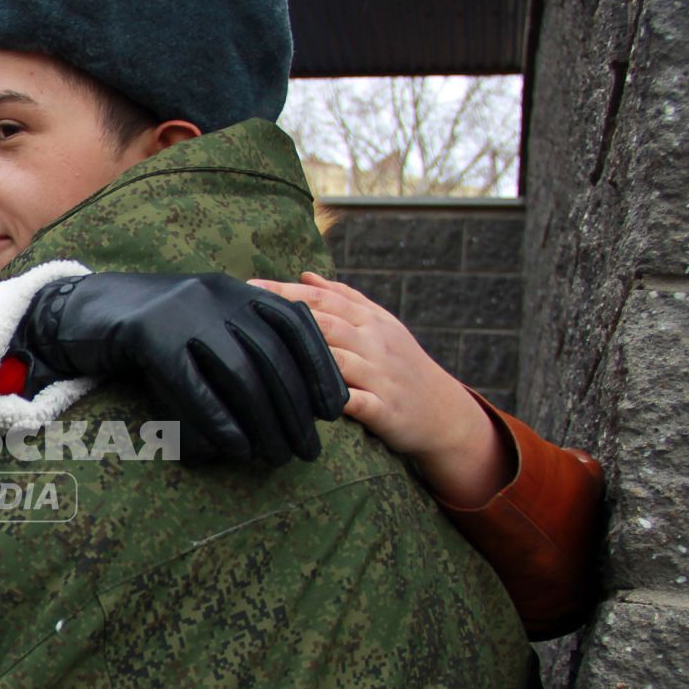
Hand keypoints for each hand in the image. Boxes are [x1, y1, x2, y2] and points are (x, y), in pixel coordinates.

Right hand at [9, 271, 347, 464]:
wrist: (86, 313)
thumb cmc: (156, 333)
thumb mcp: (207, 329)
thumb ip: (248, 349)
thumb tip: (298, 405)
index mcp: (238, 289)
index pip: (297, 326)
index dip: (320, 368)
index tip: (333, 411)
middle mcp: (217, 294)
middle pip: (271, 357)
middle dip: (294, 410)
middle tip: (306, 451)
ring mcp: (182, 313)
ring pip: (238, 373)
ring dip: (263, 422)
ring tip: (274, 457)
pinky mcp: (150, 337)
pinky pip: (194, 385)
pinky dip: (219, 421)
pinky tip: (235, 449)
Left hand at [247, 272, 510, 504]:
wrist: (445, 412)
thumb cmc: (402, 365)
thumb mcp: (382, 325)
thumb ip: (345, 298)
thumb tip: (305, 275)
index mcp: (370, 320)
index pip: (324, 298)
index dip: (286, 291)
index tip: (248, 287)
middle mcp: (375, 343)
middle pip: (325, 323)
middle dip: (284, 315)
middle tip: (243, 311)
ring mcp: (380, 376)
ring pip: (336, 360)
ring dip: (302, 354)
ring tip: (260, 350)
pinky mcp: (384, 409)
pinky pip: (353, 402)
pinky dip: (329, 399)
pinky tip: (298, 400)